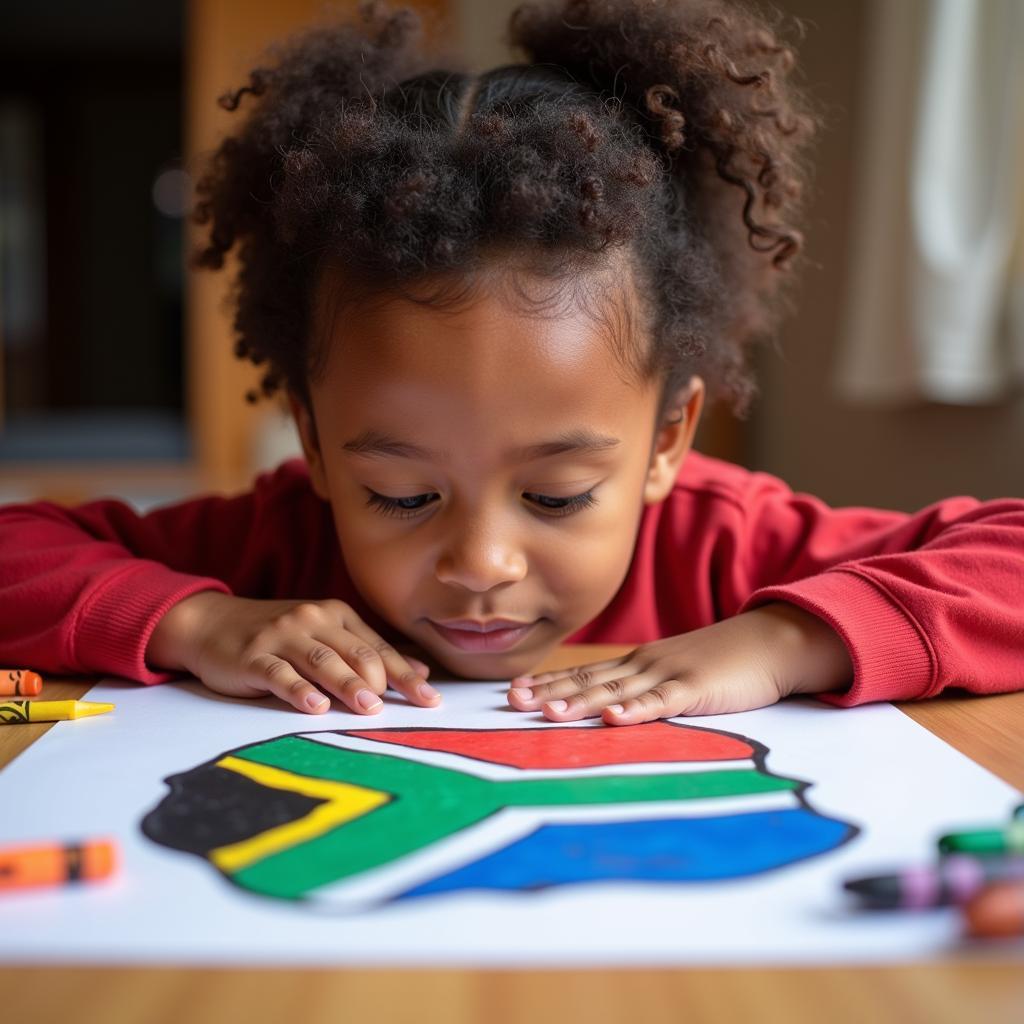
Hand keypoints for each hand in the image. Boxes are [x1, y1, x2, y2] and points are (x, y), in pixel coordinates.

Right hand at [146, 592, 439, 714]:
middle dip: (381, 680)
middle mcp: (312, 620)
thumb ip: (367, 652)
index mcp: (336, 615)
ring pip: (322, 661)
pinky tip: (314, 706)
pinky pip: (279, 673)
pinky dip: (298, 690)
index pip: (378, 648)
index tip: (430, 699)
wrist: (210, 622)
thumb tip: (419, 671)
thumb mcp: (324, 635)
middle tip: (403, 707)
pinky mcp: (252, 656)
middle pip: (354, 653)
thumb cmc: (277, 635)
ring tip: (368, 706)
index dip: (405, 674)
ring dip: (346, 684)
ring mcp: (281, 636)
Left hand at [506, 604, 851, 724]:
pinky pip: (663, 701)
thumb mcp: (674, 676)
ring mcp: (670, 674)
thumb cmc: (720, 664)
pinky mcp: (697, 688)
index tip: (514, 691)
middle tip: (513, 701)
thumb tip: (609, 710)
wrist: (769, 642)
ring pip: (617, 690)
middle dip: (551, 692)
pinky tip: (613, 718)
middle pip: (590, 680)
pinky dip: (636, 710)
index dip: (549, 682)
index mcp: (637, 664)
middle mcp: (645, 665)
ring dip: (581, 702)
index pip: (585, 673)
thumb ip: (644, 692)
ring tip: (548, 713)